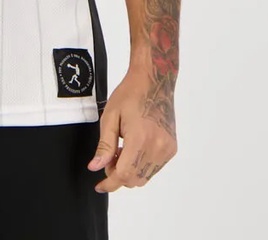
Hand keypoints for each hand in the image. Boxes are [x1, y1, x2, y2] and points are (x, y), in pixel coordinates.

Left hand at [86, 67, 176, 193]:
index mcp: (139, 138)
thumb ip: (104, 146)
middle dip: (118, 175)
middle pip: (134, 179)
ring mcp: (167, 149)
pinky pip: (154, 168)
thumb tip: (95, 168)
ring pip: (145, 177)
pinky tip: (134, 148)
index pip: (124, 174)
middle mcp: (157, 147)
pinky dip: (141, 165)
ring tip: (122, 149)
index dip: (110, 183)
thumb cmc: (129, 95)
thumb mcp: (110, 117)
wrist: (154, 82)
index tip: (99, 185)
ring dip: (130, 171)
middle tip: (110, 156)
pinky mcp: (172, 148)